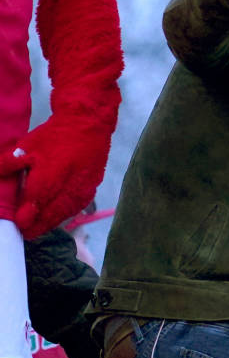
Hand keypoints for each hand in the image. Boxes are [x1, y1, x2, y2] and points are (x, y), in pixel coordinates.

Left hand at [0, 116, 108, 238]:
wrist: (88, 125)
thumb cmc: (55, 135)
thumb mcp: (27, 146)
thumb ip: (9, 163)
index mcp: (48, 177)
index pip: (33, 205)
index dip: (24, 218)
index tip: (17, 224)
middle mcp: (66, 187)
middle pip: (49, 215)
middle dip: (36, 226)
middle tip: (25, 233)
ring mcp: (81, 189)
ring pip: (63, 214)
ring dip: (50, 223)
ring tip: (38, 229)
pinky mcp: (90, 188)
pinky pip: (75, 208)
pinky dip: (64, 215)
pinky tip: (56, 218)